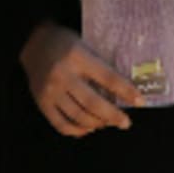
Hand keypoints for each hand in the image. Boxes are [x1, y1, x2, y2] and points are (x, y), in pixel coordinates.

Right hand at [20, 22, 143, 136]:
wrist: (33, 42)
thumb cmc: (65, 42)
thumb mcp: (85, 45)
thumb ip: (100, 66)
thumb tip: (122, 90)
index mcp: (78, 57)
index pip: (108, 77)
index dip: (126, 91)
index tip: (140, 101)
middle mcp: (64, 75)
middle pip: (93, 102)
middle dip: (112, 115)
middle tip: (126, 122)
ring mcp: (51, 91)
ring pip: (78, 116)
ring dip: (97, 123)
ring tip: (107, 123)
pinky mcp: (42, 102)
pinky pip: (60, 124)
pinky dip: (76, 130)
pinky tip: (87, 129)